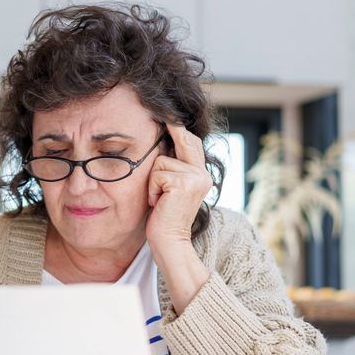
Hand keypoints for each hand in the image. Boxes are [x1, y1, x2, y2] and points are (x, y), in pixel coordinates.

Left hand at [146, 122, 213, 253]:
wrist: (169, 242)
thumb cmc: (164, 217)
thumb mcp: (171, 189)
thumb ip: (174, 169)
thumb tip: (164, 144)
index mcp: (201, 174)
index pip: (191, 142)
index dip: (179, 127)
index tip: (169, 113)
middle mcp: (202, 173)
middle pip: (181, 141)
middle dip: (170, 132)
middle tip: (165, 116)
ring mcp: (195, 177)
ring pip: (160, 161)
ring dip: (152, 181)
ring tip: (159, 199)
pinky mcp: (182, 183)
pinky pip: (156, 174)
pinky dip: (151, 189)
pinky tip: (158, 203)